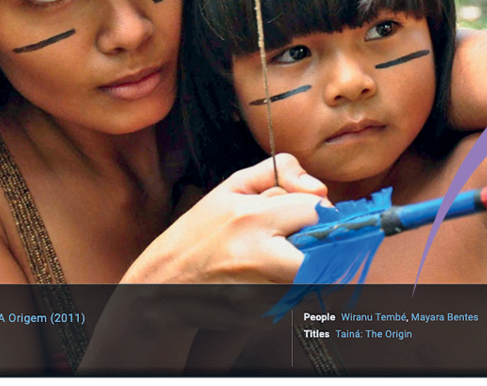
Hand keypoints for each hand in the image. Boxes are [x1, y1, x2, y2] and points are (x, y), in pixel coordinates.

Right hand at [125, 153, 330, 285]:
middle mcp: (258, 255)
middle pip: (324, 248)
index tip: (311, 216)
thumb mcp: (232, 188)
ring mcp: (260, 290)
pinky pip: (298, 297)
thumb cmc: (200, 233)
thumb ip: (279, 172)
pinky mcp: (262, 314)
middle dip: (322, 243)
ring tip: (280, 259)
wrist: (163, 284)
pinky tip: (267, 280)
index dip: (320, 211)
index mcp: (251, 217)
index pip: (317, 209)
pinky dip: (293, 287)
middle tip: (304, 241)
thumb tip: (320, 188)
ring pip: (315, 275)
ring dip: (309, 267)